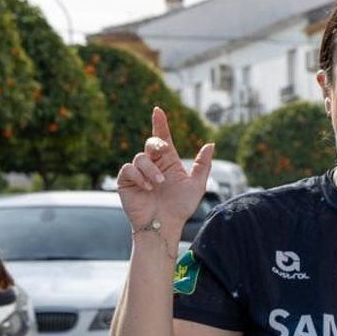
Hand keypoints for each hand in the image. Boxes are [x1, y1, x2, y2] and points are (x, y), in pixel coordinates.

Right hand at [116, 106, 214, 236]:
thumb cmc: (180, 208)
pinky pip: (128, 169)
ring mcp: (139, 173)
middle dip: (157, 142)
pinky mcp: (126, 181)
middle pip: (151, 142)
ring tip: (158, 185)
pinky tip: (147, 188)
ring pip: (140, 157)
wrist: (164, 225)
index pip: (163, 138)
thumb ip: (202, 165)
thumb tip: (210, 144)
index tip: (158, 110)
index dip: (160, 123)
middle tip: (164, 149)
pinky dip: (138, 176)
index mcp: (169, 162)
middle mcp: (153, 164)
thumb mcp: (196, 186)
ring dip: (151, 170)